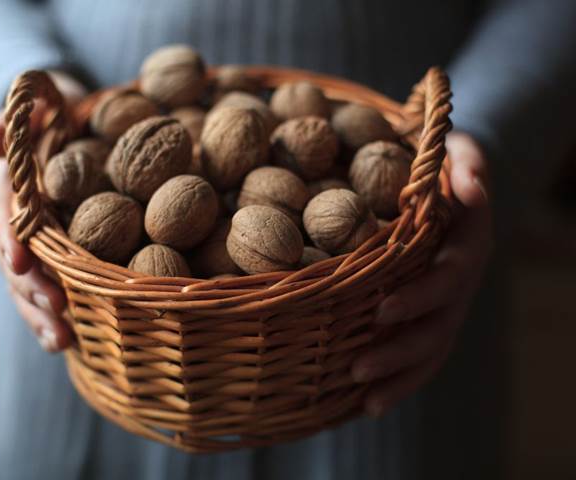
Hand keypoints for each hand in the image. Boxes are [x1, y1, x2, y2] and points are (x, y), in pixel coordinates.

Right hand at [0, 71, 86, 351]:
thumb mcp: (25, 116)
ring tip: (62, 342)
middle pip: (18, 265)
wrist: (59, 132)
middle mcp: (16, 227)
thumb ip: (4, 130)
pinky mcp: (53, 259)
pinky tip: (72, 343)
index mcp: (9, 194)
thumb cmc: (44, 123)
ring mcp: (33, 247)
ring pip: (30, 287)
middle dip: (34, 290)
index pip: (8, 220)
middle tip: (56, 312)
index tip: (21, 262)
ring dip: (42, 316)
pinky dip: (56, 317)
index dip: (13, 240)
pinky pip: (52, 290)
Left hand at [351, 131, 491, 415]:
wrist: (456, 188)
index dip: (419, 297)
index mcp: (467, 246)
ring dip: (397, 377)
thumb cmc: (446, 167)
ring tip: (362, 399)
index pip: (448, 278)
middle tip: (357, 368)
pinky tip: (366, 404)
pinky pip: (419, 356)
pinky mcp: (431, 317)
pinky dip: (398, 381)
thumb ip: (468, 163)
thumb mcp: (461, 152)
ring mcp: (448, 306)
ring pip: (429, 350)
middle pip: (437, 326)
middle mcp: (460, 284)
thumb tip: (470, 181)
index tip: (382, 310)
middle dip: (398, 350)